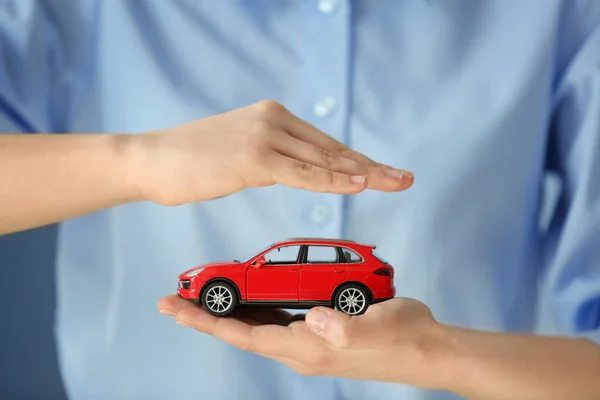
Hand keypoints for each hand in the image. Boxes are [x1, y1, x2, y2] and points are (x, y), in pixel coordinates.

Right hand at [129, 100, 412, 205]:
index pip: (324, 144)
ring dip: (363, 174)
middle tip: (405, 178)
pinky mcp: (253, 157)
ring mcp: (265, 136)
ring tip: (395, 182)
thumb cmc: (191, 161)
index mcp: (273, 116)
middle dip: (372, 167)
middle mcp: (274, 120)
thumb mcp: (239, 152)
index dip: (357, 161)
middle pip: (332, 150)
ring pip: (323, 160)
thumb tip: (294, 171)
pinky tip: (359, 185)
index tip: (383, 172)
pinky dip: (332, 181)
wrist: (151, 160)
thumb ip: (272, 158)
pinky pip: (302, 174)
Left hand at [157, 295, 445, 389]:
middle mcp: (301, 346)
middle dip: (205, 317)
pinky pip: (277, 319)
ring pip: (256, 326)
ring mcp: (310, 339)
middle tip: (173, 299)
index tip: (176, 307)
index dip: (207, 322)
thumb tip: (316, 319)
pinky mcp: (320, 329)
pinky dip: (255, 309)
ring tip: (200, 299)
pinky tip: (250, 299)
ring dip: (226, 313)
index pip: (244, 335)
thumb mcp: (377, 329)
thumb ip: (345, 329)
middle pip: (241, 331)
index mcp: (306, 347)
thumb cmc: (403, 338)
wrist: (426, 349)